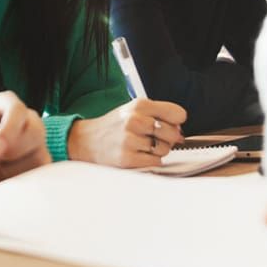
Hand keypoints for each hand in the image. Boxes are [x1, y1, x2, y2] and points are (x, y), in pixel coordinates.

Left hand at [0, 90, 49, 188]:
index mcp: (4, 103)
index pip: (17, 110)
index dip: (9, 130)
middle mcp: (25, 119)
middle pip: (35, 131)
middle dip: (14, 150)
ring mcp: (35, 140)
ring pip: (39, 155)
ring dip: (15, 168)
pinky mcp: (39, 161)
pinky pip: (41, 172)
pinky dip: (23, 178)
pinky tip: (7, 176)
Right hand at [66, 98, 186, 167]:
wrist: (86, 140)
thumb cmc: (113, 126)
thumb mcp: (133, 111)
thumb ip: (158, 116)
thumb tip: (180, 132)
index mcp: (139, 104)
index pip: (177, 113)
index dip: (176, 121)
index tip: (169, 124)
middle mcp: (135, 120)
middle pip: (173, 133)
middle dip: (167, 138)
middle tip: (152, 137)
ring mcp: (131, 139)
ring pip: (164, 149)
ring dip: (157, 151)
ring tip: (140, 145)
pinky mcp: (128, 158)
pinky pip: (155, 162)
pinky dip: (149, 160)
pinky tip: (136, 154)